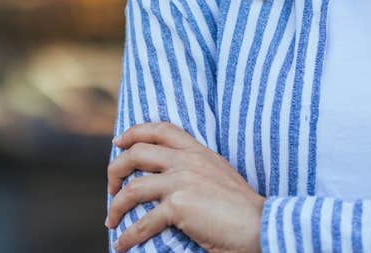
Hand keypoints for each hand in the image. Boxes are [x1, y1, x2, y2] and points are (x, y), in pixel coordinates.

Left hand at [106, 121, 263, 252]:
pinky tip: (122, 244)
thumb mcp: (218, 174)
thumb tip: (171, 178)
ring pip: (132, 187)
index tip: (119, 142)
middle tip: (112, 187)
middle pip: (137, 153)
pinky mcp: (179, 206)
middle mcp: (188, 161)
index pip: (161, 129)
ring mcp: (182, 182)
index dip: (135, 132)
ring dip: (115, 206)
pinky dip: (128, 236)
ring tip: (111, 221)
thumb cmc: (241, 207)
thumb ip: (196, 169)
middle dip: (115, 169)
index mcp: (198, 151)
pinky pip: (142, 222)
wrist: (258, 225)